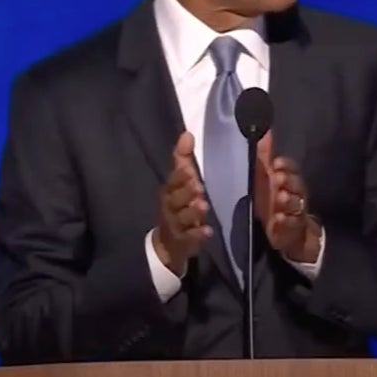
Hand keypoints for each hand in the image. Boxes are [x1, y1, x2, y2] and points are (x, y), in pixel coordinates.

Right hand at [153, 131, 212, 274]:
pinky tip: (208, 231)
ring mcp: (175, 225)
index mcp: (170, 191)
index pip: (172, 181)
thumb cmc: (179, 205)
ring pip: (183, 217)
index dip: (179, 176)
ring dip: (193, 212)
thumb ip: (183, 159)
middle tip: (198, 187)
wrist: (168, 242)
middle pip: (176, 199)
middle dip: (186, 192)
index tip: (189, 169)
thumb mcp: (180, 183)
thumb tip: (187, 133)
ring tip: (204, 206)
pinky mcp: (183, 241)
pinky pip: (189, 238)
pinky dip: (198, 235)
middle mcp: (170, 206)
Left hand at [255, 130, 320, 262]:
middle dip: (289, 181)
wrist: (285, 231)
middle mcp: (295, 195)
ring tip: (280, 198)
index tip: (277, 164)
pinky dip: (286, 222)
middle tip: (279, 178)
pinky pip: (292, 225)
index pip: (292, 169)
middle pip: (297, 186)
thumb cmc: (273, 198)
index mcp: (289, 180)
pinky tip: (279, 219)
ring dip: (288, 201)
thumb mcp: (266, 175)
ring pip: (296, 205)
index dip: (286, 166)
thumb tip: (266, 130)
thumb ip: (265, 154)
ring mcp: (296, 212)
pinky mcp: (293, 229)